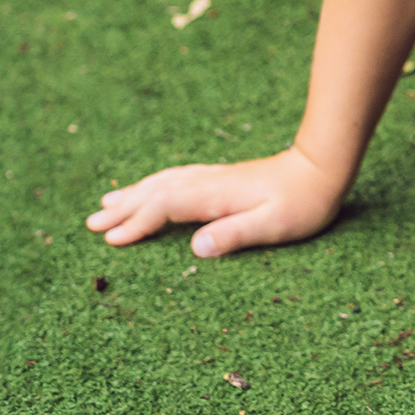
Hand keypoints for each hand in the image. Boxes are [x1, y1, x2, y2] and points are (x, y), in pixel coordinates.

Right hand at [85, 145, 345, 257]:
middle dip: (124, 208)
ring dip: (135, 193)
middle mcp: (209, 183)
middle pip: (156, 192)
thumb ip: (235, 234)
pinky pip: (177, 179)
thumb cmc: (303, 202)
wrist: (322, 167)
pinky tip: (150, 189)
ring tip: (107, 203)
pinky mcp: (222, 178)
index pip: (165, 208)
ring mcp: (214, 178)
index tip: (112, 239)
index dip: (137, 223)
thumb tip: (196, 247)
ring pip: (164, 183)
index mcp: (216, 196)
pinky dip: (155, 185)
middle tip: (91, 223)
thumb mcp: (273, 225)